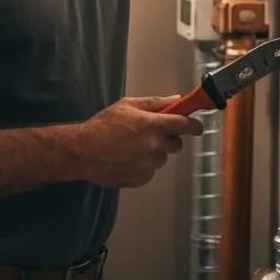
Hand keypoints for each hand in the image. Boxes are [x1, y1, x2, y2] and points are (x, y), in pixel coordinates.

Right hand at [75, 96, 203, 188]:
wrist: (83, 152)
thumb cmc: (104, 125)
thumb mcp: (128, 105)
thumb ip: (155, 103)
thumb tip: (177, 100)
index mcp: (153, 125)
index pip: (186, 125)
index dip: (194, 125)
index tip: (196, 126)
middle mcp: (155, 147)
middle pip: (176, 144)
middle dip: (168, 138)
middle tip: (151, 133)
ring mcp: (149, 166)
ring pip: (161, 157)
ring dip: (154, 152)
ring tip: (132, 146)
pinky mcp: (141, 179)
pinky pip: (150, 170)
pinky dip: (143, 165)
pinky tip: (127, 158)